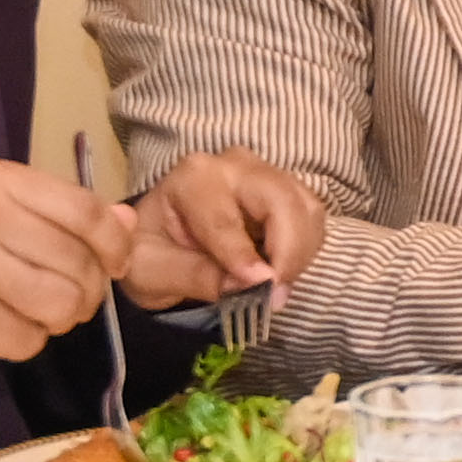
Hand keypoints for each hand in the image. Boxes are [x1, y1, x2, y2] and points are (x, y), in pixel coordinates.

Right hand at [0, 160, 123, 366]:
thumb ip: (53, 211)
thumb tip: (123, 222)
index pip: (88, 211)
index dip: (115, 245)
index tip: (113, 263)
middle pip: (82, 263)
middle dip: (87, 290)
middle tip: (65, 297)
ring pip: (64, 304)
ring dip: (60, 319)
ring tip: (34, 313)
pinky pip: (30, 339)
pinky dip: (24, 341)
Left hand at [112, 147, 321, 301]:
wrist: (158, 241)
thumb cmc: (149, 252)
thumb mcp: (152, 271)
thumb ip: (195, 276)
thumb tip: (250, 286)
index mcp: (192, 178)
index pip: (226, 219)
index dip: (245, 258)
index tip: (262, 291)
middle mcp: (233, 166)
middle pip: (281, 200)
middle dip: (288, 251)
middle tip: (277, 296)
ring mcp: (265, 175)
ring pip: (306, 208)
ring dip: (300, 253)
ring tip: (276, 287)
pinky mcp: (286, 191)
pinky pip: (312, 218)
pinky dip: (305, 249)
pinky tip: (280, 271)